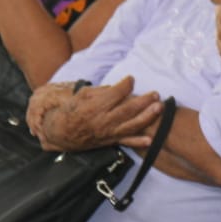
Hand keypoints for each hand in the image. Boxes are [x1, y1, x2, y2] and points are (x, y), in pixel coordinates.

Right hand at [28, 76, 162, 150]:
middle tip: (155, 94)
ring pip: (131, 125)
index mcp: (95, 107)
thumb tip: (120, 87)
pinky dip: (138, 142)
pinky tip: (150, 139)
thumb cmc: (72, 110)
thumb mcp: (82, 95)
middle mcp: (103, 120)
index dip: (126, 85)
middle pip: (128, 109)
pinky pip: (126, 142)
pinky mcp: (111, 141)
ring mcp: (109, 132)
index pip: (115, 93)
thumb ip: (102, 91)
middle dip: (144, 101)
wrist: (62, 133)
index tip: (131, 79)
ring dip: (147, 117)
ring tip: (159, 108)